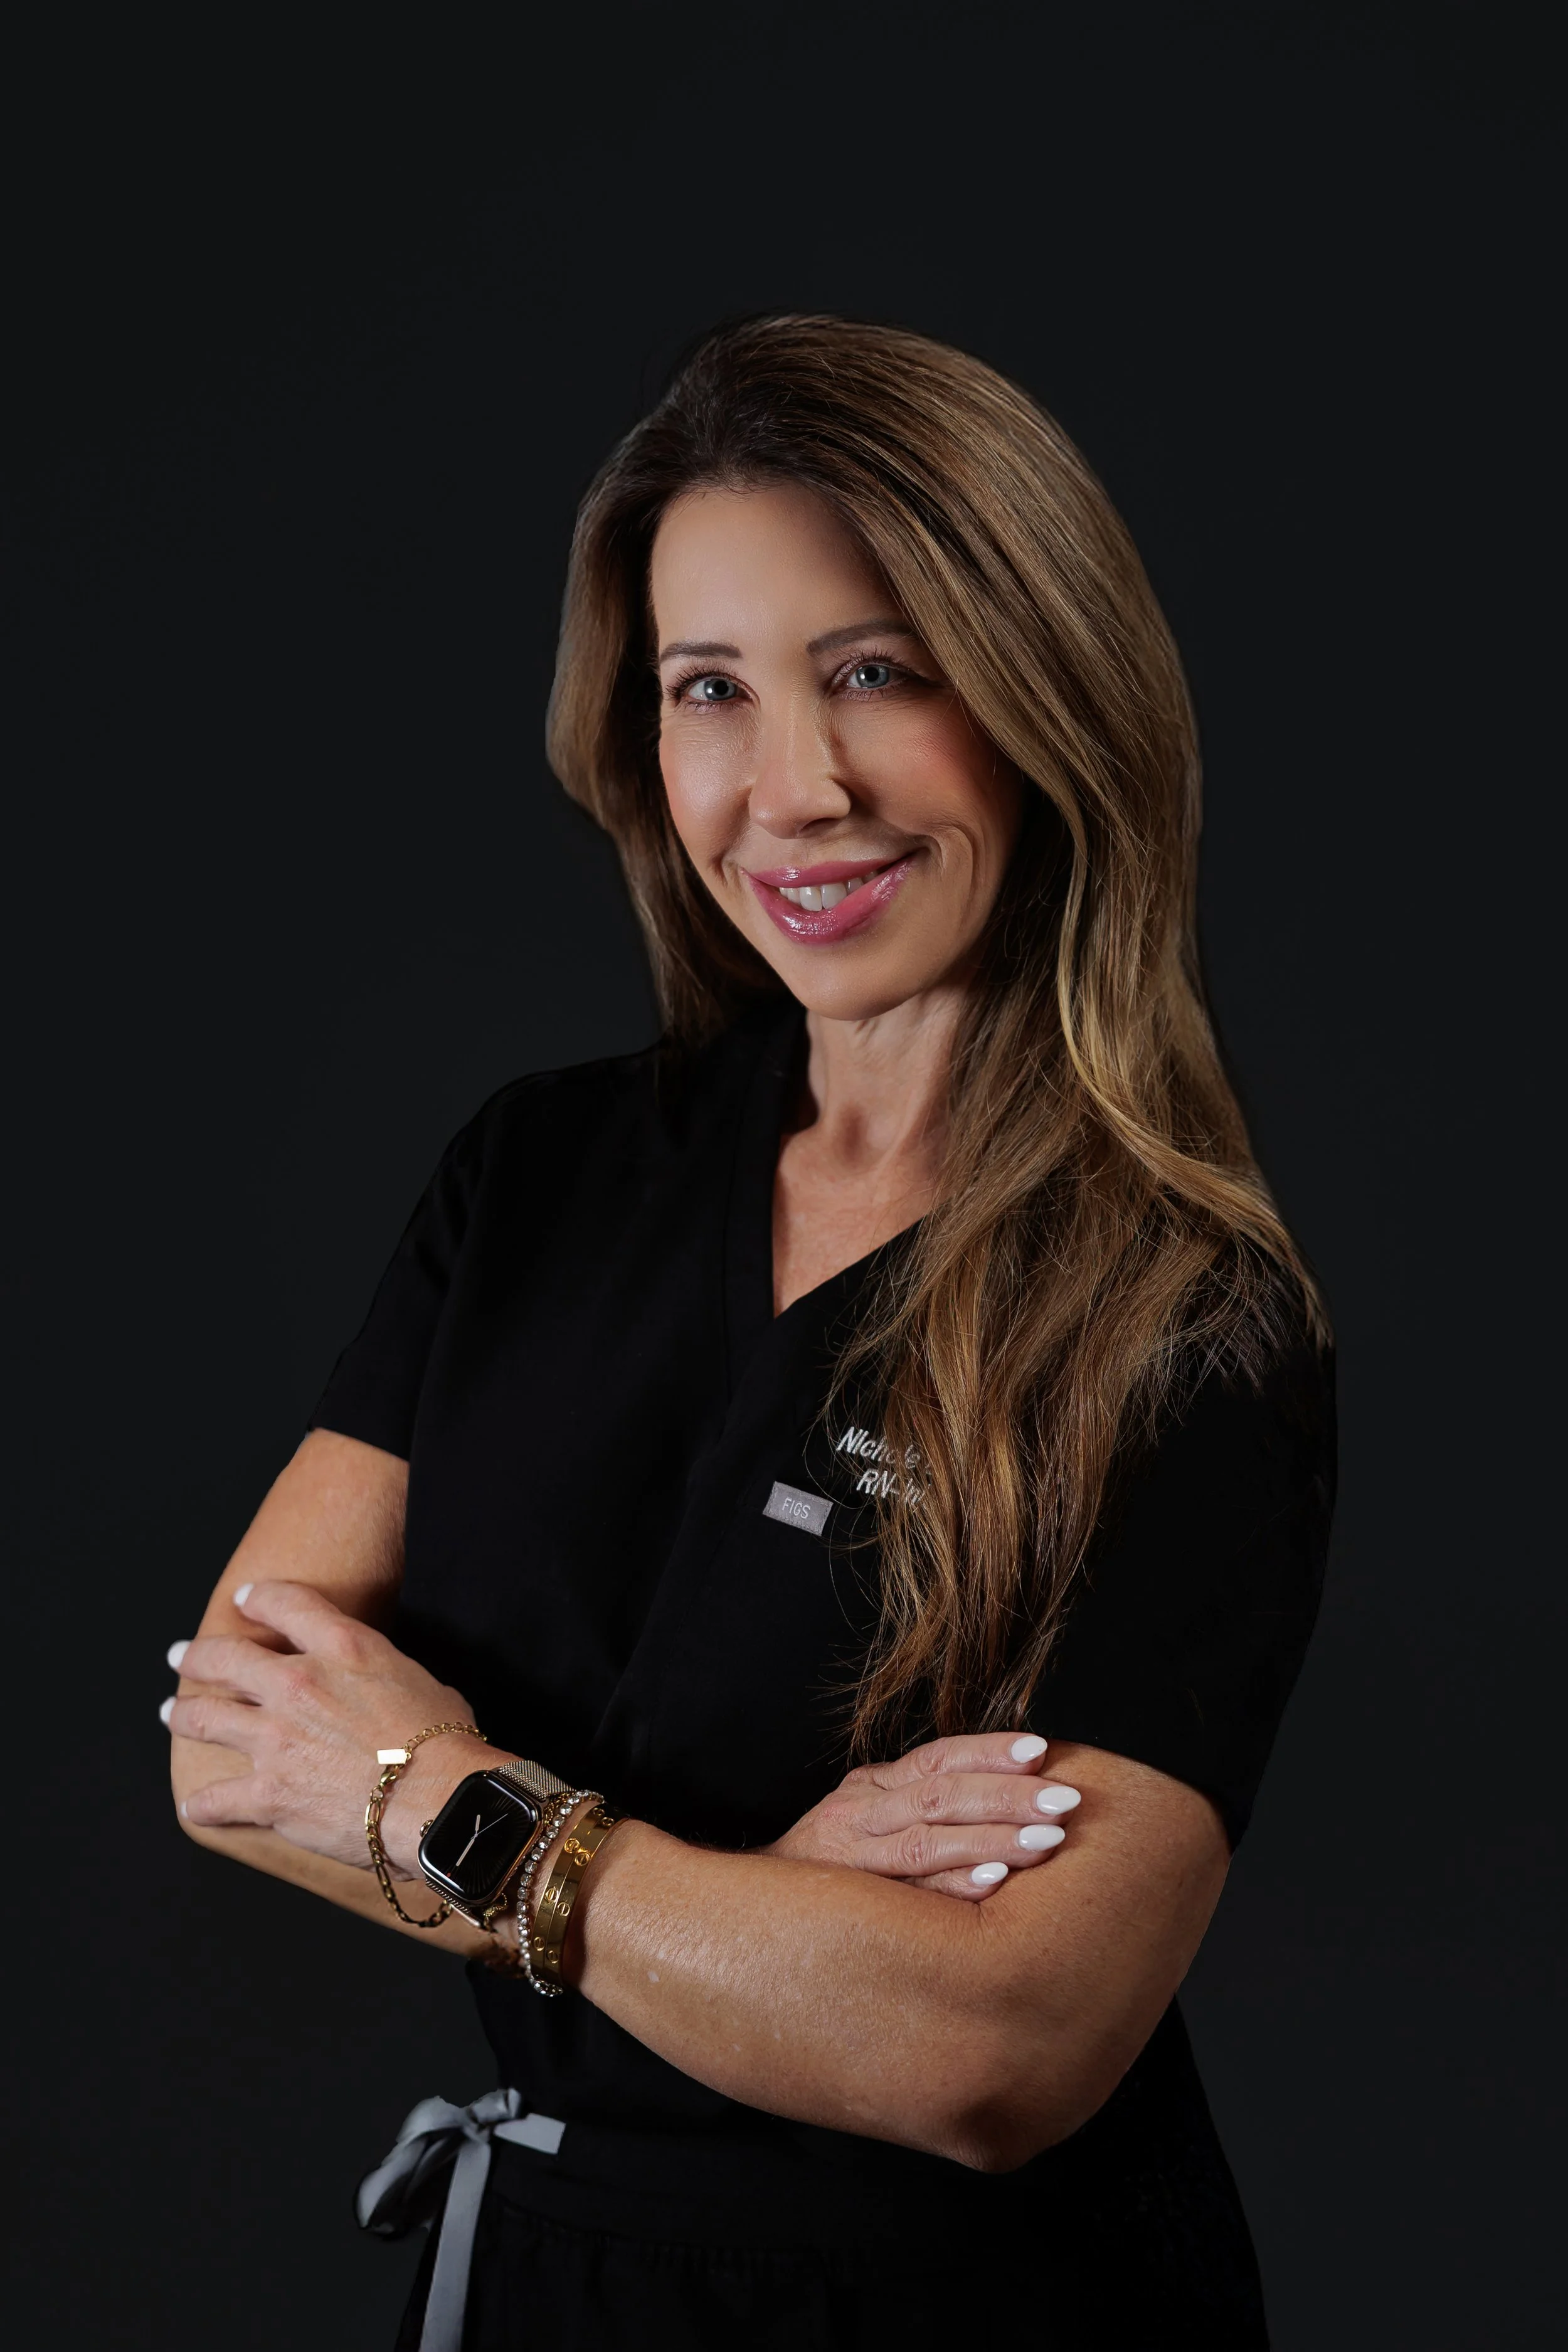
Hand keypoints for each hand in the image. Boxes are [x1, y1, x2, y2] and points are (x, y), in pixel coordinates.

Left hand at [166, 1581, 498, 1874]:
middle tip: (180, 1655)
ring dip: (183, 1715)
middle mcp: (299, 1685)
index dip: (260, 1598)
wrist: (438, 1799)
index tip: (245, 1599)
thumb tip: (372, 1686)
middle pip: (226, 1658)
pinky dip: (203, 1804)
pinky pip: (217, 1799)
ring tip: (172, 1713)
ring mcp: (276, 1739)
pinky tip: (195, 1806)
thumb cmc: (444, 1742)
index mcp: (342, 1650)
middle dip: (196, 1655)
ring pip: (205, 1718)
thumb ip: (378, 1673)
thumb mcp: (415, 1678)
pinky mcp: (269, 1793)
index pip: (287, 1605)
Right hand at [766, 1731, 1080, 1900]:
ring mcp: (848, 1855)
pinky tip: (994, 1886)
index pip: (938, 1757)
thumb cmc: (832, 1877)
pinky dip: (951, 1886)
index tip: (1042, 1750)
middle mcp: (859, 1811)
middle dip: (1008, 1795)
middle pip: (940, 1793)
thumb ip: (924, 1812)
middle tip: (1065, 1802)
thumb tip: (1015, 1802)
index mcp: (873, 1788)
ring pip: (927, 1838)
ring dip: (992, 1838)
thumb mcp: (871, 1826)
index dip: (989, 1751)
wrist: (750, 1920)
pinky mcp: (842, 1899)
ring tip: (1047, 1839)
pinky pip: (906, 1891)